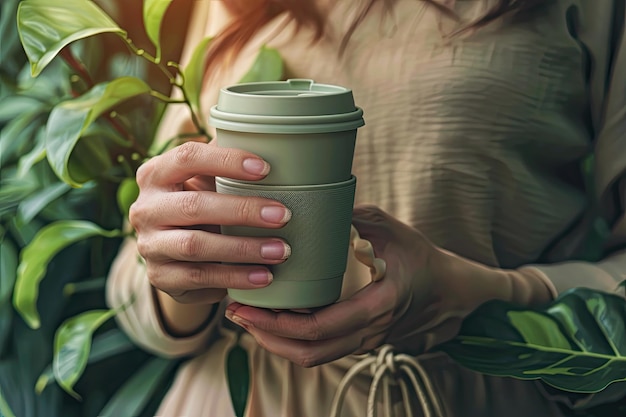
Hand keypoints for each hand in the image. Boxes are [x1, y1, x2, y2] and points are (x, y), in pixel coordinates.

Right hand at [129, 141, 291, 305]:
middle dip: (244, 211)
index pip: (188, 158)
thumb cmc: (201, 207)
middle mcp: (145, 208)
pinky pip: (199, 277)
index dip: (227, 161)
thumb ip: (226, 165)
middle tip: (283, 215)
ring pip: (196, 246)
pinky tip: (263, 276)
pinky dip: (235, 277)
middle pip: (195, 206)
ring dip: (244, 248)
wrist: (177, 256)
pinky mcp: (160, 277)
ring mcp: (150, 245)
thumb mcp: (206, 183)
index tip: (266, 169)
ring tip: (280, 250)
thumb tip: (275, 142)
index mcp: (156, 174)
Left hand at [225, 205, 552, 366]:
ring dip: (278, 343)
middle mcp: (370, 332)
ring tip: (249, 319)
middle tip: (237, 313)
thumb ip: (361, 215)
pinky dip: (295, 341)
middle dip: (267, 337)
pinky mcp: (363, 341)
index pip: (320, 327)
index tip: (249, 307)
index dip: (279, 323)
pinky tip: (276, 320)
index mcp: (378, 306)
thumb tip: (322, 196)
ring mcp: (367, 341)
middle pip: (309, 352)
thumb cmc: (425, 259)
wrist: (455, 293)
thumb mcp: (396, 230)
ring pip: (314, 357)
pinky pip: (323, 351)